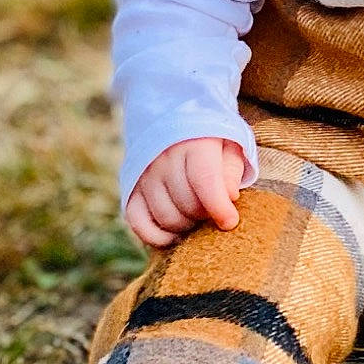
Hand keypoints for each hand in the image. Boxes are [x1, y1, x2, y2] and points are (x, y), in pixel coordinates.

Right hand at [125, 138, 246, 248]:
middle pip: (187, 204)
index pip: (204, 180)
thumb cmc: (210, 144)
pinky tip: (175, 236)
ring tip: (196, 216)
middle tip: (213, 210)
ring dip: (186, 226)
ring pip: (166, 218)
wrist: (175, 126)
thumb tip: (229, 197)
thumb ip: (232, 171)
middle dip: (206, 215)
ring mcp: (145, 176)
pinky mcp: (132, 192)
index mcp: (193, 144)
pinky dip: (158, 237)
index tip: (230, 222)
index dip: (218, 207)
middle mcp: (164, 159)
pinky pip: (139, 225)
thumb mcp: (230, 148)